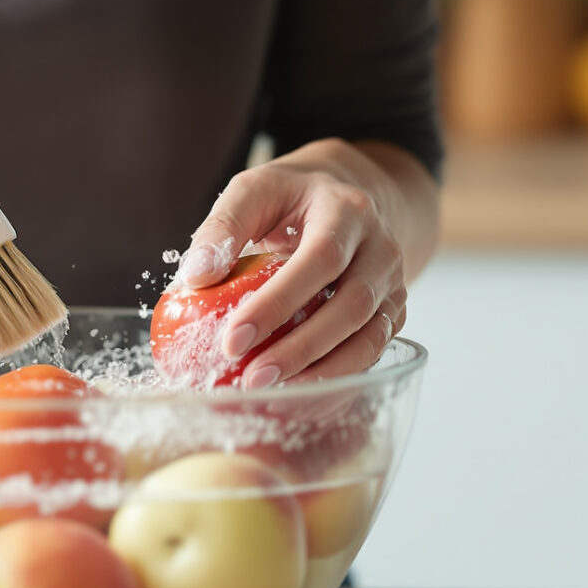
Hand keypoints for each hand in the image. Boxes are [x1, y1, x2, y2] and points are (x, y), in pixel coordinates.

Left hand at [168, 141, 416, 386]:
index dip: (278, 303)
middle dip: (301, 349)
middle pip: (351, 305)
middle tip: (252, 379)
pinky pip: (372, 353)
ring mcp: (393, 283)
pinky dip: (338, 380)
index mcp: (347, 211)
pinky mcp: (393, 313)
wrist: (350, 193)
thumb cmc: (292, 196)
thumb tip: (194, 278)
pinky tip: (301, 399)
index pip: (319, 260)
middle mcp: (381, 248)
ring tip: (274, 397)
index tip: (232, 339)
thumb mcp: (255, 188)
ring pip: (370, 337)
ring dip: (323, 373)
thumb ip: (223, 226)